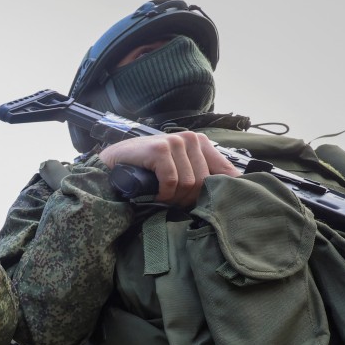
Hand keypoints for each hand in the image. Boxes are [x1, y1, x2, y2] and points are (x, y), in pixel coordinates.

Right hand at [98, 132, 238, 207]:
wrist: (113, 163)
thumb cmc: (147, 170)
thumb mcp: (179, 170)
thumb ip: (202, 176)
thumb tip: (231, 192)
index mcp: (201, 143)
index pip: (226, 171)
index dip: (221, 192)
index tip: (212, 206)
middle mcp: (191, 139)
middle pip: (204, 182)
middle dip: (188, 198)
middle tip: (172, 202)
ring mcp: (175, 142)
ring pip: (189, 183)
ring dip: (174, 197)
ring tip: (162, 197)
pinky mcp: (160, 149)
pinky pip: (172, 181)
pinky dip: (163, 193)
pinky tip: (154, 194)